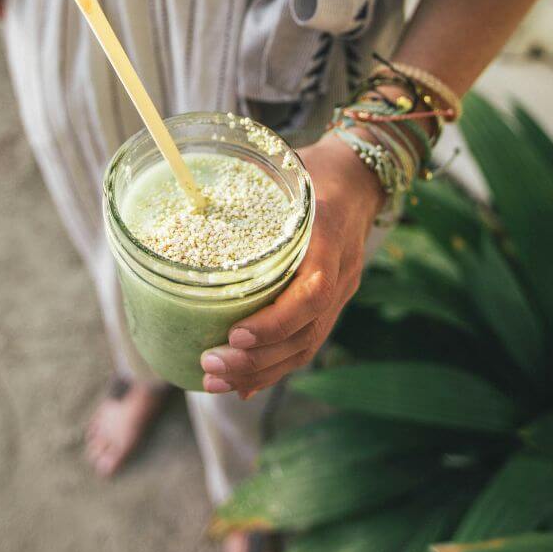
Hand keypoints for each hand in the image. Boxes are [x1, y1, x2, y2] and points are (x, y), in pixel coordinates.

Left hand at [200, 134, 384, 396]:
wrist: (361, 176)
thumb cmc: (314, 169)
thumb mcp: (286, 168)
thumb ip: (250, 185)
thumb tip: (191, 196)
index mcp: (330, 233)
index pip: (313, 291)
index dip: (275, 321)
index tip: (235, 335)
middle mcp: (341, 269)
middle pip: (307, 331)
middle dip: (258, 358)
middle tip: (209, 365)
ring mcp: (341, 290)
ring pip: (307, 345)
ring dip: (262, 371)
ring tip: (215, 381)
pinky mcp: (333, 301)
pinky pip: (307, 341)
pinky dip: (274, 366)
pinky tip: (244, 384)